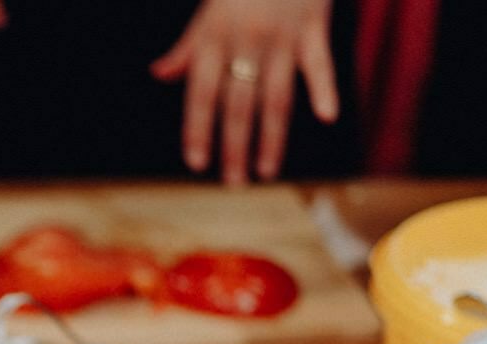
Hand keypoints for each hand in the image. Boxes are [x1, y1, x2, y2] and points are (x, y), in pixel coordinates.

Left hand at [150, 0, 338, 185]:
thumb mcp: (208, 9)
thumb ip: (187, 46)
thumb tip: (159, 74)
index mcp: (214, 40)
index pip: (202, 94)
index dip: (198, 128)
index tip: (196, 163)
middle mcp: (244, 42)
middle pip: (238, 104)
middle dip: (234, 147)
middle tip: (234, 183)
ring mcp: (280, 36)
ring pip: (275, 95)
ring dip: (271, 137)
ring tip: (266, 171)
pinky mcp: (313, 26)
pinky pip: (318, 62)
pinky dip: (324, 87)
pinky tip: (326, 115)